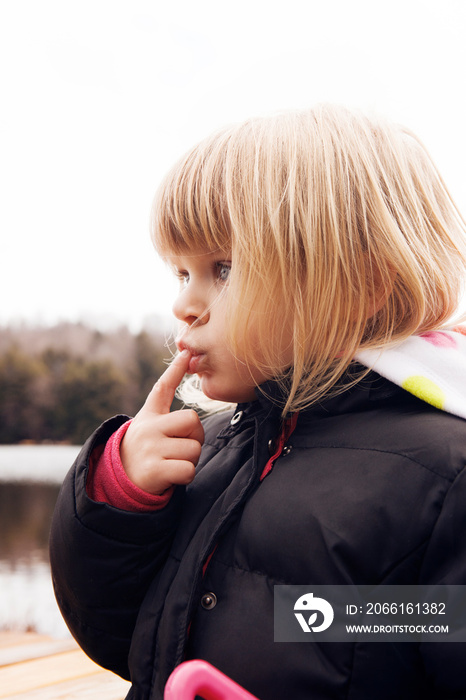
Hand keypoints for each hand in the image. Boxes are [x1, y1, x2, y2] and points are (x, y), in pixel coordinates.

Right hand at [120, 349, 203, 493]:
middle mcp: (148, 428)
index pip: (162, 388)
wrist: (121, 481)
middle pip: (193, 421)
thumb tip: (183, 365)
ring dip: (190, 459)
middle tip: (181, 446)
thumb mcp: (149, 424)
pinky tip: (171, 476)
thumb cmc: (146, 449)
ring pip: (194, 449)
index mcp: (149, 415)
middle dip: (195, 436)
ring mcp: (150, 448)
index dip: (175, 370)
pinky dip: (186, 475)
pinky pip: (188, 470)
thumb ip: (165, 405)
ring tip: (172, 461)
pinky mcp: (154, 471)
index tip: (186, 353)